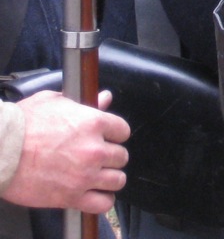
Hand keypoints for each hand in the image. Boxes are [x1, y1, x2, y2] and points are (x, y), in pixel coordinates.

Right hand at [1, 90, 129, 212]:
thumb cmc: (22, 125)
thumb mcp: (54, 102)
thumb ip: (83, 102)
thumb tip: (104, 98)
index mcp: (94, 123)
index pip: (123, 131)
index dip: (114, 134)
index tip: (106, 138)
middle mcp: (94, 150)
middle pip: (121, 156)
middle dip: (110, 157)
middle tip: (95, 158)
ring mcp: (84, 175)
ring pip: (117, 180)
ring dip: (108, 178)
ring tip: (97, 176)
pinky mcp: (71, 197)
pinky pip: (102, 204)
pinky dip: (103, 200)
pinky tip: (95, 194)